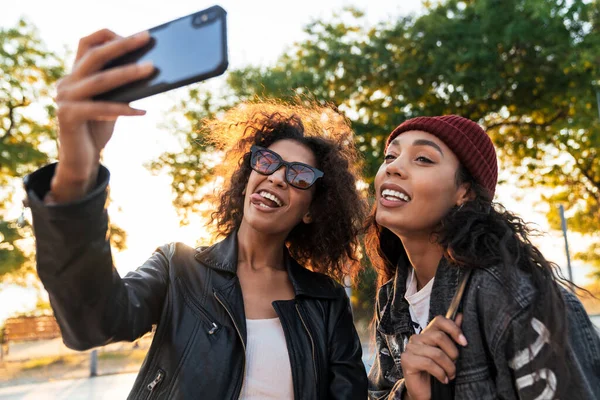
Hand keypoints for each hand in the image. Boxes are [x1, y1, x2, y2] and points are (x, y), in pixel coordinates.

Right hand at [51, 29, 154, 201]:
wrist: (80, 162)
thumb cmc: (97, 130)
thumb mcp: (110, 104)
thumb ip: (120, 89)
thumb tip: (150, 71)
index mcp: (75, 75)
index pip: (87, 44)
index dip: (108, 36)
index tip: (135, 36)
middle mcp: (66, 82)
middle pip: (94, 55)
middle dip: (122, 45)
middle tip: (146, 39)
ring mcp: (64, 99)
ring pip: (100, 80)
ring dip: (128, 73)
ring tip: (151, 69)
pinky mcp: (67, 117)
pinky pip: (100, 109)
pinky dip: (123, 109)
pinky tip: (143, 111)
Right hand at [401, 314, 467, 399]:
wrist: (424, 391)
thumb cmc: (436, 370)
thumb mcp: (447, 352)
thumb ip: (452, 334)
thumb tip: (460, 316)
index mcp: (427, 333)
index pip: (439, 320)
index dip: (453, 328)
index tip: (464, 342)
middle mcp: (417, 338)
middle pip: (439, 336)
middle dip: (452, 353)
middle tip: (455, 364)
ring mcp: (410, 348)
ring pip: (436, 353)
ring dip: (448, 367)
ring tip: (451, 374)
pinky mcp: (407, 360)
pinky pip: (428, 363)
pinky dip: (440, 373)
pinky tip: (444, 379)